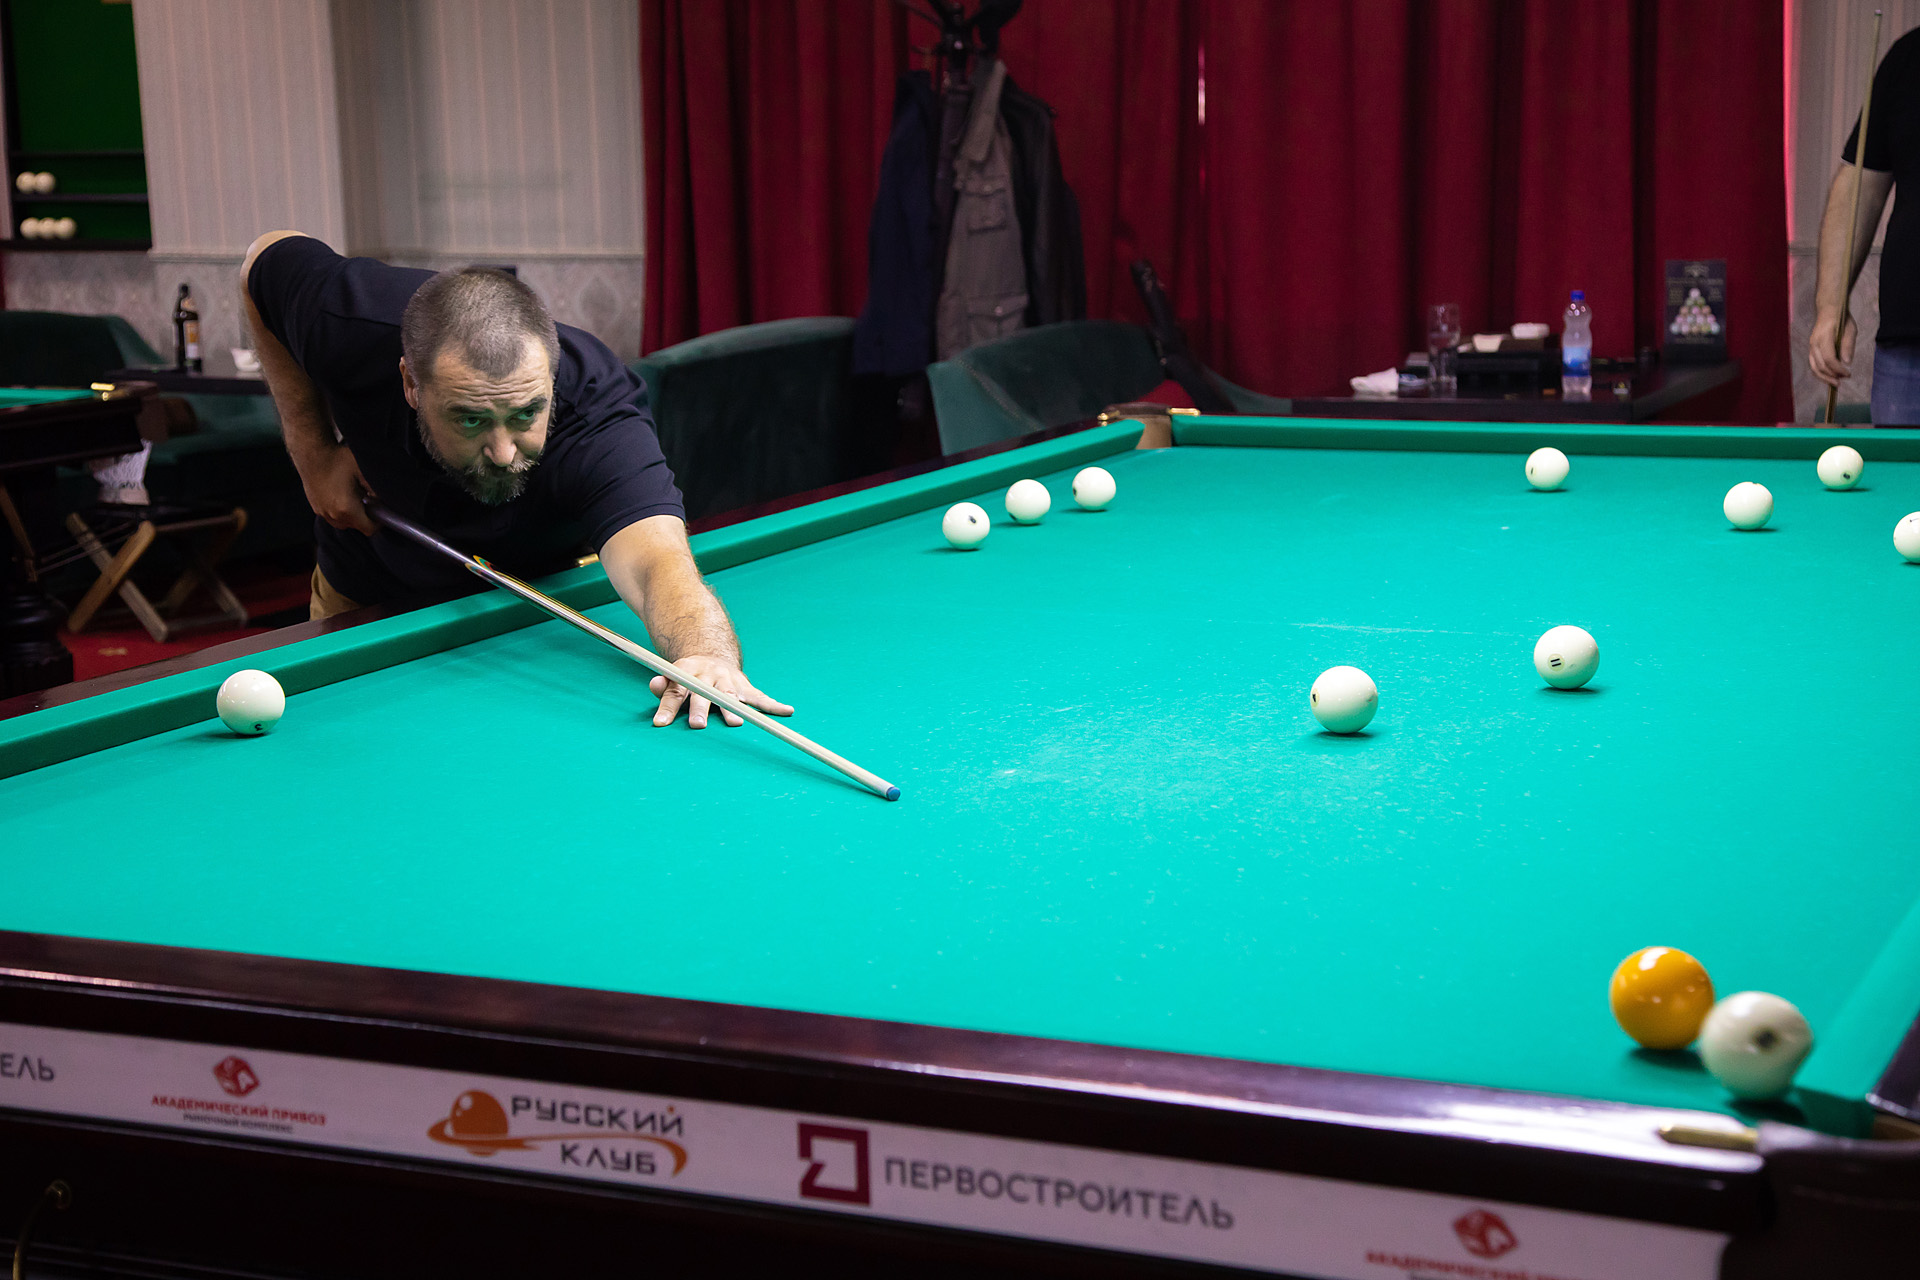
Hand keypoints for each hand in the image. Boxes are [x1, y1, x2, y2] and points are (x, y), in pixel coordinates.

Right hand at [303, 444, 377, 534]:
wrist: (311, 452)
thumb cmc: (338, 459)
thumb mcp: (364, 471)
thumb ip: (377, 490)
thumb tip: (385, 502)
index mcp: (347, 509)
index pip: (368, 529)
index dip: (378, 522)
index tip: (380, 510)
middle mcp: (333, 515)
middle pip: (357, 526)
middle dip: (365, 516)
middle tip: (368, 498)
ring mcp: (322, 512)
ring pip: (344, 522)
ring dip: (352, 514)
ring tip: (354, 495)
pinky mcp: (315, 507)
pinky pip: (332, 516)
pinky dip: (340, 510)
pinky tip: (342, 493)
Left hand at [649, 655, 793, 728]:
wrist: (712, 655)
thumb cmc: (688, 676)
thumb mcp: (673, 676)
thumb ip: (663, 685)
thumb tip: (654, 685)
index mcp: (688, 673)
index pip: (676, 692)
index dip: (668, 707)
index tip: (660, 724)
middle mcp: (709, 676)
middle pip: (704, 694)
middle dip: (701, 709)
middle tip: (698, 724)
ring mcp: (728, 681)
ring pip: (730, 696)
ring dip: (733, 709)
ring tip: (735, 724)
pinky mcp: (745, 687)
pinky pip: (760, 697)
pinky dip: (774, 705)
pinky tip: (787, 711)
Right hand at [1809, 312, 1857, 387]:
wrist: (1828, 311)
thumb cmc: (1842, 319)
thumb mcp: (1850, 330)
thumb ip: (1848, 346)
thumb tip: (1847, 363)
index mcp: (1824, 337)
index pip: (1829, 359)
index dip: (1838, 369)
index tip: (1848, 374)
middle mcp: (1814, 343)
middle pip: (1820, 366)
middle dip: (1832, 375)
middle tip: (1843, 380)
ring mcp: (1811, 347)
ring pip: (1814, 367)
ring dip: (1824, 377)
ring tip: (1835, 383)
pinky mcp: (1812, 350)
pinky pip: (1814, 364)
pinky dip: (1821, 372)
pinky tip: (1830, 376)